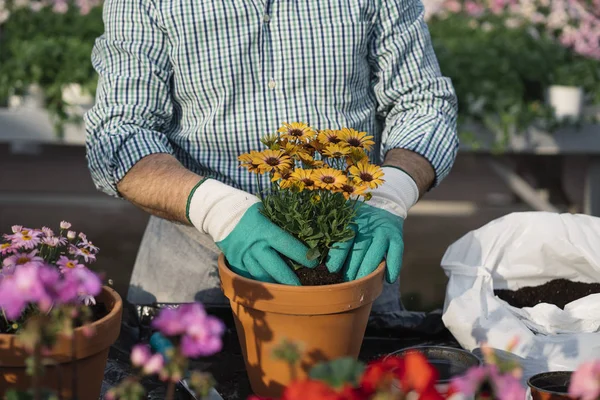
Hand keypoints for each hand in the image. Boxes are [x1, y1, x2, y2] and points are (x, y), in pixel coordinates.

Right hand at [187, 179, 316, 284]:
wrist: (217, 212)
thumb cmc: (246, 208)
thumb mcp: (265, 211)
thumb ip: (279, 224)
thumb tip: (302, 232)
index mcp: (264, 230)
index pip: (287, 245)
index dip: (302, 255)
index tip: (314, 262)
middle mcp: (254, 245)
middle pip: (274, 267)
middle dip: (289, 279)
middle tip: (302, 288)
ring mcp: (243, 256)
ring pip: (261, 275)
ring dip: (274, 284)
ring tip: (287, 290)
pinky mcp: (235, 262)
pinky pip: (249, 276)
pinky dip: (259, 281)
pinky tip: (269, 287)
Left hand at [324, 167, 418, 282]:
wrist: (384, 200)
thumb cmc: (356, 214)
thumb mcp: (343, 216)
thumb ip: (332, 231)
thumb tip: (315, 252)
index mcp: (351, 220)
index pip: (343, 240)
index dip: (337, 256)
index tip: (330, 270)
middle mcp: (367, 227)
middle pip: (359, 251)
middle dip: (350, 270)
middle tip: (343, 284)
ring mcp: (383, 232)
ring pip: (375, 255)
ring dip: (367, 272)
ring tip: (360, 286)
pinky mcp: (397, 236)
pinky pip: (396, 253)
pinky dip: (393, 267)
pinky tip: (388, 280)